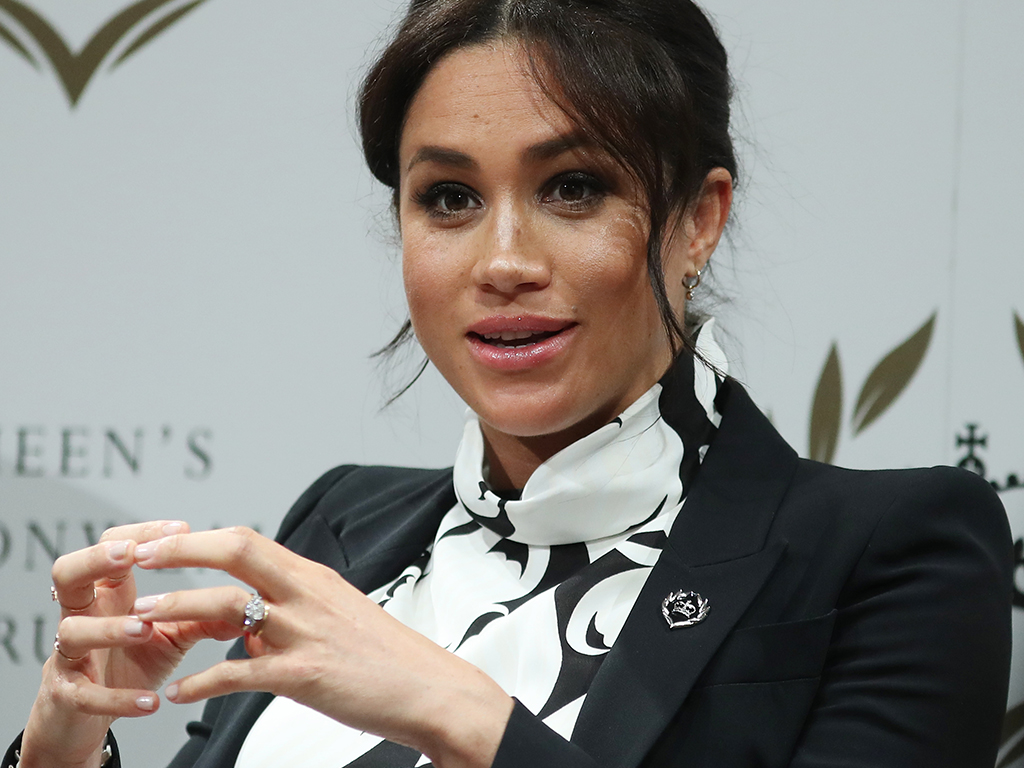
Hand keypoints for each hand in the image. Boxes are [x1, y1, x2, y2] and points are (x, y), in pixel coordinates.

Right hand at [21, 521, 239, 767]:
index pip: (113, 545)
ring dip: (109, 628)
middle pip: (67, 573)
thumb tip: (249, 603)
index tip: (181, 528)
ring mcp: (70, 655)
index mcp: (110, 593)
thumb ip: (202, 616)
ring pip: (73, 631)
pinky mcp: (66, 697)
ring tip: (144, 629)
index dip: (141, 532)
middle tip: (130, 556)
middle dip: (95, 559)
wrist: (89, 720)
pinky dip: (117, 697)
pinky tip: (150, 702)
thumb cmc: (129, 665)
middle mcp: (84, 615)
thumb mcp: (170, 636)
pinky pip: (84, 694)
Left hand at [131, 526, 513, 767]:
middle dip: (179, 550)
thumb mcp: (338, 618)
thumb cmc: (387, 658)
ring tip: (142, 620)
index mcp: (313, 577)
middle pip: (235, 551)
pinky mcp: (306, 673)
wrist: (431, 689)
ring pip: (227, 608)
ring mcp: (305, 631)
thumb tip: (249, 632)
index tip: (160, 542)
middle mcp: (307, 594)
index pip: (247, 541)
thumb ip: (291, 615)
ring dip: (176, 611)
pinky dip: (203, 684)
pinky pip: (240, 674)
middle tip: (137, 557)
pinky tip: (181, 694)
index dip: (197, 539)